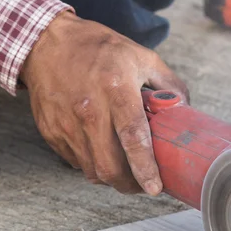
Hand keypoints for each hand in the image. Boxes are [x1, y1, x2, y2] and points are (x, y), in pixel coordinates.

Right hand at [20, 11, 187, 194]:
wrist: (45, 43)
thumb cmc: (96, 49)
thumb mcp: (139, 56)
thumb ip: (167, 83)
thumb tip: (185, 109)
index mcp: (115, 89)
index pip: (133, 138)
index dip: (145, 168)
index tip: (155, 187)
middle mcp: (89, 111)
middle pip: (110, 166)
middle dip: (129, 185)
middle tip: (142, 185)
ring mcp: (67, 124)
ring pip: (92, 171)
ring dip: (111, 179)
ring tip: (124, 172)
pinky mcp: (52, 133)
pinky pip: (76, 163)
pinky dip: (92, 166)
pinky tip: (101, 154)